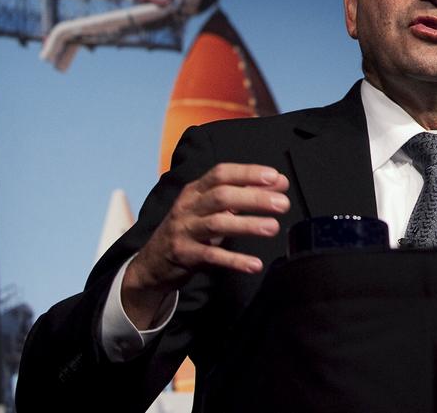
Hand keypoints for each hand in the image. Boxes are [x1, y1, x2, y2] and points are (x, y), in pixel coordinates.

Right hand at [121, 164, 288, 328]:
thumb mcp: (212, 207)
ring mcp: (184, 230)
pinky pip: (211, 256)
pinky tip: (255, 264)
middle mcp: (188, 206)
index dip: (248, 173)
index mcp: (196, 190)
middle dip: (254, 198)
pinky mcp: (184, 254)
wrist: (152, 262)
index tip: (275, 177)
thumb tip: (279, 183)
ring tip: (273, 228)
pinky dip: (234, 260)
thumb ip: (243, 194)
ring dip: (248, 225)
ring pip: (217, 223)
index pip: (221, 174)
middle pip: (222, 196)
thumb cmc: (191, 228)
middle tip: (283, 204)